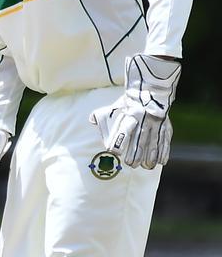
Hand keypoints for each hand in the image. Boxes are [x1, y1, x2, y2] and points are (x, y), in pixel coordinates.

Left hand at [89, 54, 180, 168]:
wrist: (150, 90)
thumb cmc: (127, 102)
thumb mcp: (113, 106)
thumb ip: (101, 115)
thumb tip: (91, 120)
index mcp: (130, 115)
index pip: (123, 130)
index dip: (119, 141)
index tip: (114, 151)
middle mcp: (144, 120)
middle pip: (139, 140)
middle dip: (136, 154)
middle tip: (131, 164)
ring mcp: (156, 124)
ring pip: (153, 143)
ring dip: (150, 156)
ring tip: (145, 166)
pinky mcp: (166, 126)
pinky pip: (165, 141)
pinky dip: (163, 152)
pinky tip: (160, 162)